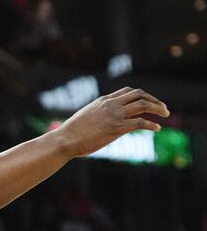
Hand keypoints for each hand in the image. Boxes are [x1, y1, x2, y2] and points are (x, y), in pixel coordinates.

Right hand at [53, 87, 169, 157]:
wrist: (65, 139)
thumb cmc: (71, 132)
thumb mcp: (86, 117)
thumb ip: (98, 115)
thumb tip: (102, 122)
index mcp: (103, 101)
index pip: (128, 91)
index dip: (142, 95)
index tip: (149, 102)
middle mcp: (111, 104)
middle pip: (139, 94)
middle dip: (154, 100)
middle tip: (163, 108)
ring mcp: (114, 115)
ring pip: (143, 105)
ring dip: (158, 108)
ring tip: (166, 115)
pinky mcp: (117, 128)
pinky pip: (140, 123)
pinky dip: (151, 124)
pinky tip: (157, 128)